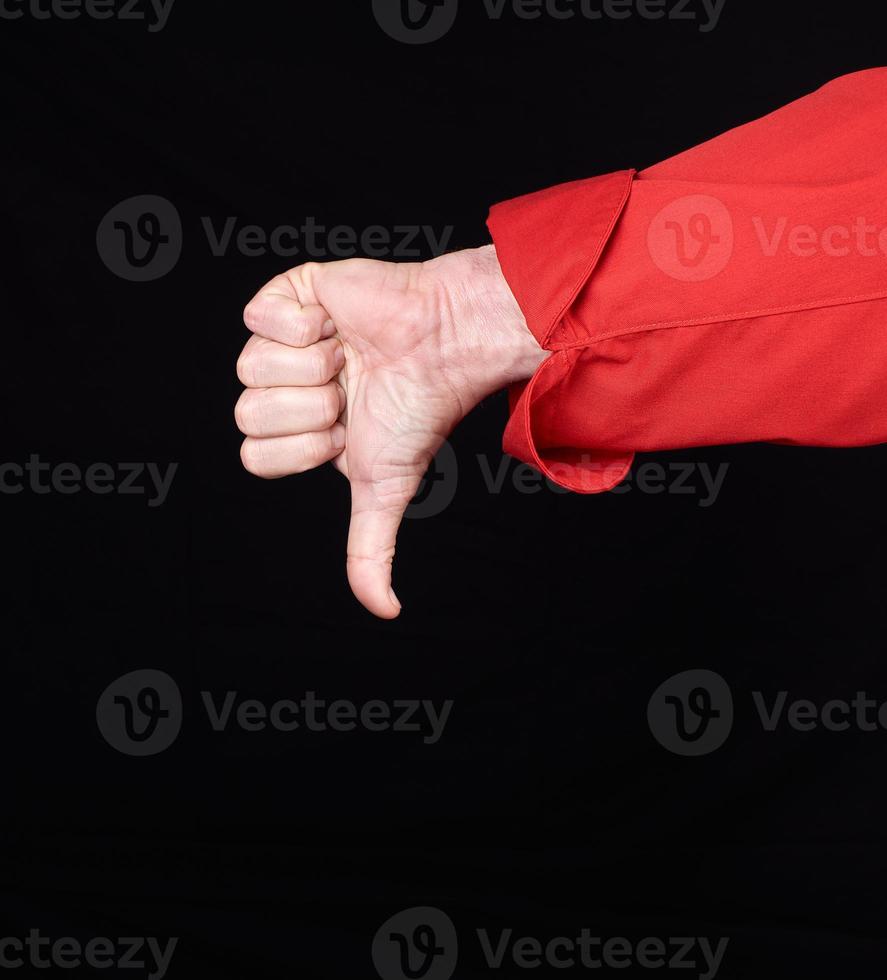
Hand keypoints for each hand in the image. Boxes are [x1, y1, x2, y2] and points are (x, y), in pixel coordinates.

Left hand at [235, 245, 545, 618]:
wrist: (443, 345)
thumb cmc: (417, 413)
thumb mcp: (385, 489)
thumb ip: (371, 550)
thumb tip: (384, 612)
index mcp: (295, 432)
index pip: (253, 455)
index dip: (302, 447)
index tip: (345, 431)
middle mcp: (281, 388)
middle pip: (246, 413)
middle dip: (310, 408)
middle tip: (349, 390)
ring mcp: (278, 341)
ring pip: (249, 367)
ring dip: (313, 366)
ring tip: (348, 355)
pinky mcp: (286, 294)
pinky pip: (258, 317)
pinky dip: (304, 324)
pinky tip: (336, 323)